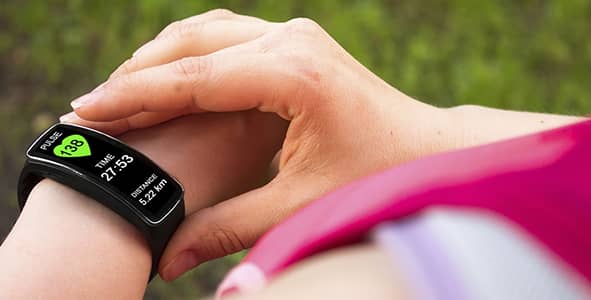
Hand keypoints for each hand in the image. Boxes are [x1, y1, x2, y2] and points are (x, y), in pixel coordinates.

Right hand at [65, 10, 455, 280]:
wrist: (426, 150)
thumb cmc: (375, 177)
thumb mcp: (298, 206)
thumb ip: (229, 228)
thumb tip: (169, 259)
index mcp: (292, 76)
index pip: (193, 79)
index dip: (135, 96)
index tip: (88, 112)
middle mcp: (293, 40)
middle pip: (192, 42)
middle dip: (139, 72)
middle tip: (94, 104)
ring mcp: (297, 34)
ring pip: (208, 31)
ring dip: (163, 57)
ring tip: (122, 90)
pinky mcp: (299, 41)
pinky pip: (229, 35)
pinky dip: (192, 54)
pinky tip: (170, 78)